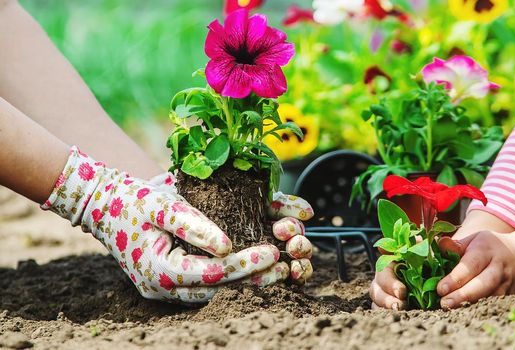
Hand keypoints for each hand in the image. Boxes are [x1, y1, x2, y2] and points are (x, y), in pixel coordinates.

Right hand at [149, 175, 315, 285]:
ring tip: (279, 271)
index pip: (212, 274)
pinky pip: (207, 288)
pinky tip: (257, 270)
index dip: (244, 264)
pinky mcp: (173, 285)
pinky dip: (233, 280)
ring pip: (215, 295)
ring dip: (247, 284)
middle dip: (254, 280)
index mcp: (159, 270)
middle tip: (284, 267)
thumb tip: (227, 245)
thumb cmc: (135, 201)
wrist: (105, 208)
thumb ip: (192, 224)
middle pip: (218, 291)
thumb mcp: (163, 204)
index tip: (271, 251)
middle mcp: (163, 288)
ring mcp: (167, 291)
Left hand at [435, 231, 514, 308]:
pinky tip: (466, 314)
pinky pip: (496, 304)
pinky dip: (481, 310)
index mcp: (486, 250)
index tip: (440, 289)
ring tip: (453, 311)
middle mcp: (498, 267)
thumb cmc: (489, 248)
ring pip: (491, 297)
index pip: (470, 265)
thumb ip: (455, 245)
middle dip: (464, 295)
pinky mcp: (511, 295)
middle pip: (483, 283)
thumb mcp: (474, 240)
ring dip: (472, 305)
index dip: (455, 278)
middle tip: (445, 304)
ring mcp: (506, 283)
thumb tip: (438, 244)